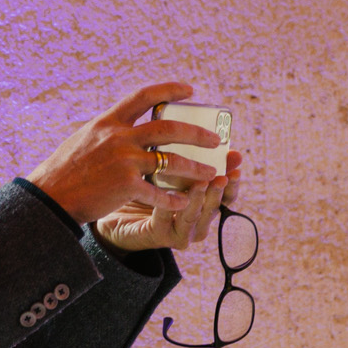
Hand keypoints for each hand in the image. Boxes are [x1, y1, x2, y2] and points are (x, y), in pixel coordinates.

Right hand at [26, 83, 221, 223]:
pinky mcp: (125, 186)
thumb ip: (109, 130)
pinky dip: (174, 199)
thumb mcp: (85, 137)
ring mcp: (123, 162)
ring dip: (195, 168)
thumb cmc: (66, 169)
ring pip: (171, 161)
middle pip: (168, 128)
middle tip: (215, 140)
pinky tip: (184, 202)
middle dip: (196, 133)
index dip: (169, 90)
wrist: (51, 196)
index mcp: (109, 122)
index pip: (144, 96)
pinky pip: (159, 193)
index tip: (190, 89)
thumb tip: (126, 122)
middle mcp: (118, 138)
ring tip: (211, 173)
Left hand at [96, 150, 242, 252]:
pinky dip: (167, 209)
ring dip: (199, 200)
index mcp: (202, 201)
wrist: (111, 211)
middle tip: (222, 174)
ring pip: (194, 216)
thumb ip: (179, 151)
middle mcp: (196, 218)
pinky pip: (165, 222)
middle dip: (220, 190)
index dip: (233, 177)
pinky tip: (167, 198)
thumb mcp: (161, 166)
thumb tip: (191, 110)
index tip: (236, 158)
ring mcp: (179, 231)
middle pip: (215, 206)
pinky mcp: (158, 236)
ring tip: (201, 184)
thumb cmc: (139, 185)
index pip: (226, 192)